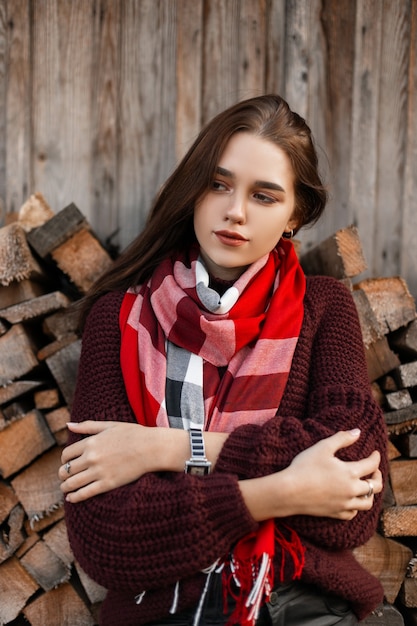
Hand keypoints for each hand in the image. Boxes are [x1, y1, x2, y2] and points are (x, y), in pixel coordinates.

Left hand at [59, 421, 165, 502]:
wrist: (151, 448)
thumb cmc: (133, 434)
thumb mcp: (109, 425)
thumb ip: (87, 426)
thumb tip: (68, 425)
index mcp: (91, 442)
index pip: (66, 454)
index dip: (64, 459)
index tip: (68, 462)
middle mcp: (91, 457)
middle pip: (66, 469)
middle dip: (63, 474)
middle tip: (64, 476)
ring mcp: (99, 471)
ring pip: (72, 483)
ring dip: (65, 487)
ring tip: (65, 488)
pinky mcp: (107, 484)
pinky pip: (85, 493)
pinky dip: (75, 497)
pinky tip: (71, 498)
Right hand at [238, 429, 382, 521]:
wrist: (289, 491)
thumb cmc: (305, 467)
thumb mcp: (323, 447)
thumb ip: (342, 438)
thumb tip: (358, 432)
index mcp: (350, 473)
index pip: (371, 465)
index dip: (375, 457)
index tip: (375, 453)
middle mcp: (351, 490)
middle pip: (375, 486)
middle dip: (378, 476)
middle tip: (374, 470)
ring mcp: (344, 504)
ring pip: (367, 503)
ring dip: (370, 494)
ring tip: (366, 486)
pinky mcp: (335, 513)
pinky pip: (352, 514)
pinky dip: (356, 507)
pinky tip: (352, 501)